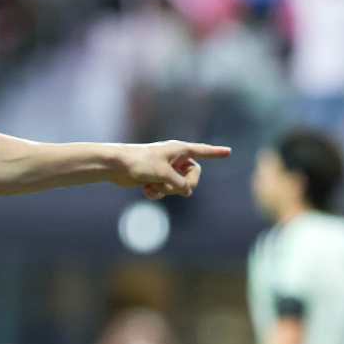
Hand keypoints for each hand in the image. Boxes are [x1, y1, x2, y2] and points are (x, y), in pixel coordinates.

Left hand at [115, 141, 230, 198]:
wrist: (115, 166)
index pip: (202, 151)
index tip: (229, 152)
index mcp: (179, 150)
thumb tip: (187, 192)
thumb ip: (180, 184)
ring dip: (167, 190)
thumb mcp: (164, 174)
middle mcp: (174, 158)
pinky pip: (165, 190)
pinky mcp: (155, 178)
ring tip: (152, 186)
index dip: (215, 153)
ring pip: (178, 186)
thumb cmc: (139, 163)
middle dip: (183, 185)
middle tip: (171, 187)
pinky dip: (157, 193)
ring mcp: (165, 169)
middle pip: (194, 176)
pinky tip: (146, 190)